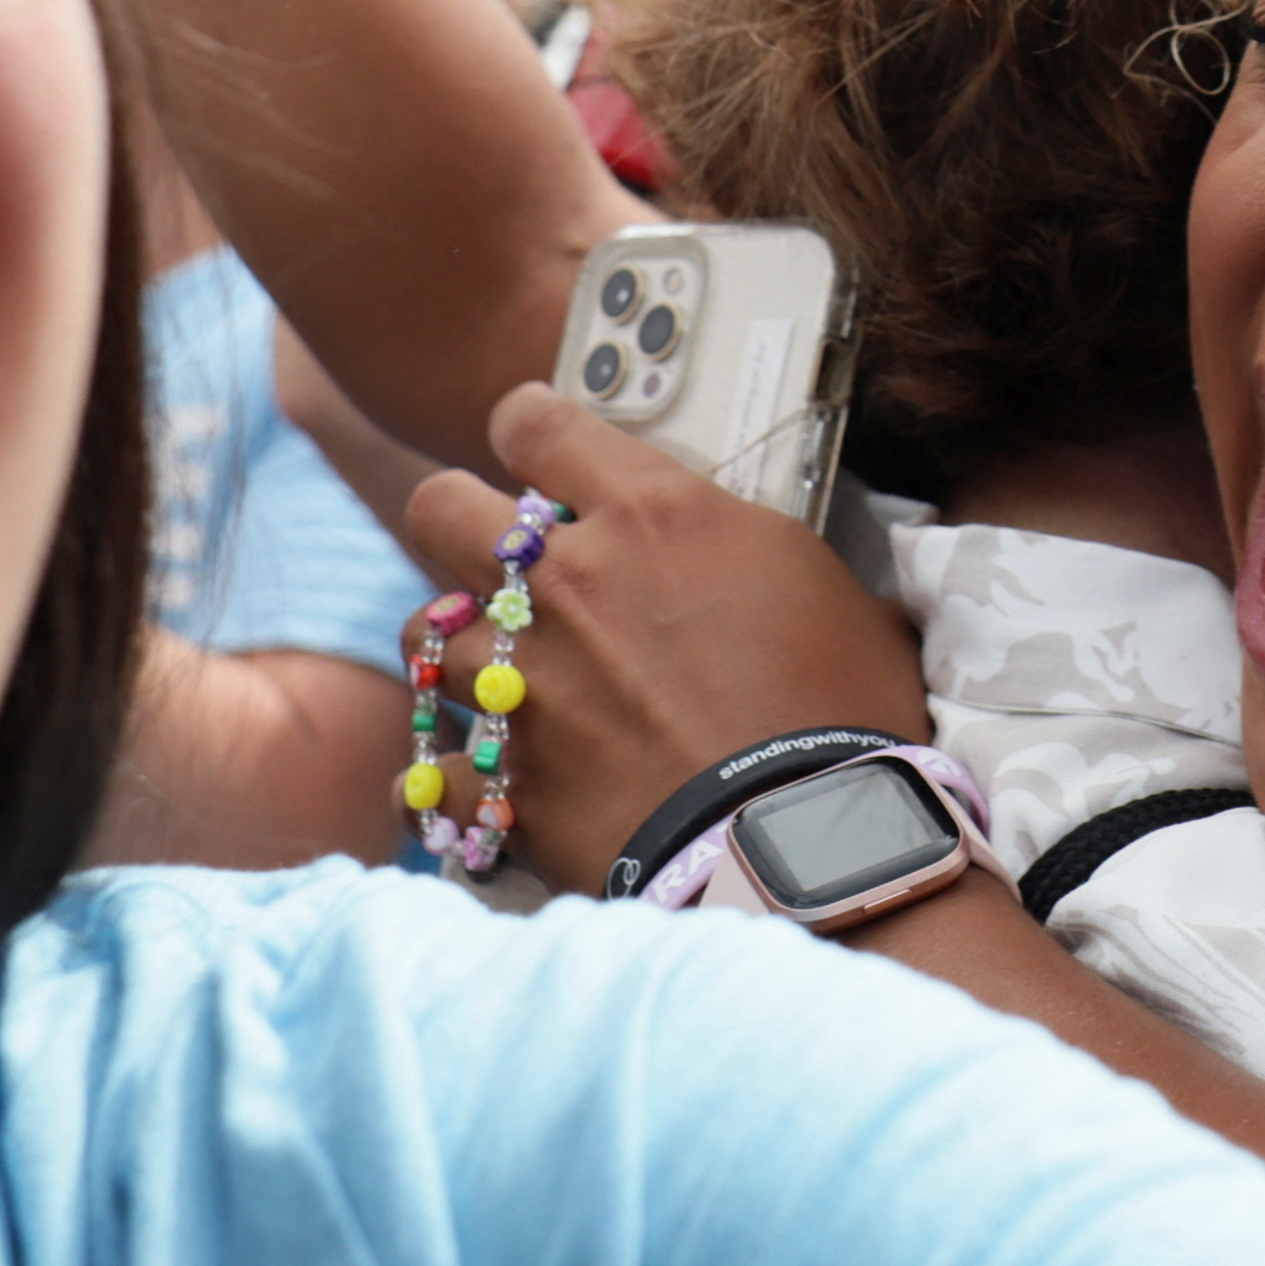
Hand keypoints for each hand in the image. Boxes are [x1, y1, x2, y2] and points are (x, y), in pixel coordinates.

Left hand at [402, 389, 927, 892]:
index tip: (539, 452)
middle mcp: (565, 582)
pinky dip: (454, 779)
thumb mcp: (824, 588)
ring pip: (423, 632)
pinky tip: (488, 787)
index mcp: (651, 512)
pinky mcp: (504, 779)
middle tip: (501, 564)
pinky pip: (429, 769)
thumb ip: (756, 553)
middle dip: (458, 525)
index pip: (535, 421)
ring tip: (499, 678)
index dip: (529, 431)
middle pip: (438, 507)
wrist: (805, 845)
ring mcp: (521, 681)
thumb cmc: (841, 711)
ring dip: (456, 650)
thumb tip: (760, 565)